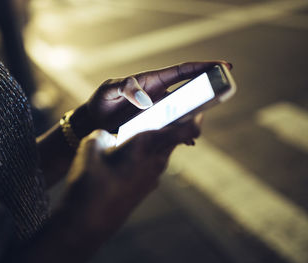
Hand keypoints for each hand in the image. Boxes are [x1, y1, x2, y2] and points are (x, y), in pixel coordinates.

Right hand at [63, 119, 200, 237]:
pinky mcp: (143, 191)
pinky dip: (141, 160)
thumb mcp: (91, 146)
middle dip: (167, 129)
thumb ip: (104, 136)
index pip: (182, 131)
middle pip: (170, 141)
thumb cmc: (89, 181)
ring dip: (152, 145)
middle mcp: (155, 163)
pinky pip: (148, 168)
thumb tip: (109, 139)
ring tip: (129, 139)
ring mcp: (151, 180)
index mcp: (147, 146)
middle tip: (157, 117)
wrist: (86, 222)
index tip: (199, 112)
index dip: (193, 120)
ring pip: (158, 155)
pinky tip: (120, 163)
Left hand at [79, 60, 230, 131]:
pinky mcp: (155, 125)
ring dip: (194, 118)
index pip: (182, 71)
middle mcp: (160, 95)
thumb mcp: (109, 90)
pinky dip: (181, 134)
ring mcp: (159, 111)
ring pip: (184, 112)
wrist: (94, 121)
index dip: (203, 67)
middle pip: (189, 91)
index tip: (222, 66)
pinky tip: (186, 141)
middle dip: (206, 92)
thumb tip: (144, 98)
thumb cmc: (101, 101)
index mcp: (152, 81)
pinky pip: (173, 128)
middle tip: (220, 96)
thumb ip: (124, 88)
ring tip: (198, 128)